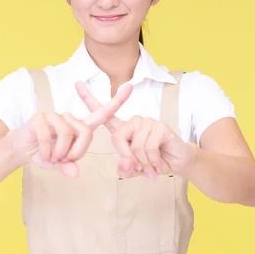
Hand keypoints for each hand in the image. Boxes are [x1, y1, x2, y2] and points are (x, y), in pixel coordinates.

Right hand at [10, 83, 132, 177]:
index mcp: (79, 127)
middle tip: (65, 160)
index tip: (130, 86)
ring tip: (52, 157)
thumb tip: (75, 173)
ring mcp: (55, 115)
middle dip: (77, 152)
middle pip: (86, 132)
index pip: (102, 113)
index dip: (117, 101)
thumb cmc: (44, 154)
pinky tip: (42, 154)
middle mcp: (69, 118)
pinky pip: (48, 137)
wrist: (20, 150)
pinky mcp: (41, 117)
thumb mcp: (59, 164)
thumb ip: (68, 167)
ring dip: (60, 153)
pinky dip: (46, 151)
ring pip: (67, 134)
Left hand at [75, 81, 196, 178]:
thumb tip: (124, 165)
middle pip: (118, 138)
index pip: (104, 112)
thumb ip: (125, 168)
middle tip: (139, 169)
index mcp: (124, 129)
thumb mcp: (134, 169)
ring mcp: (147, 121)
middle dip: (127, 158)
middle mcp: (133, 121)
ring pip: (135, 146)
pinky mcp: (160, 126)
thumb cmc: (153, 162)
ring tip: (152, 165)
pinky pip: (148, 147)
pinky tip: (159, 162)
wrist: (177, 163)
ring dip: (143, 162)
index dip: (89, 99)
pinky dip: (153, 161)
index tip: (77, 84)